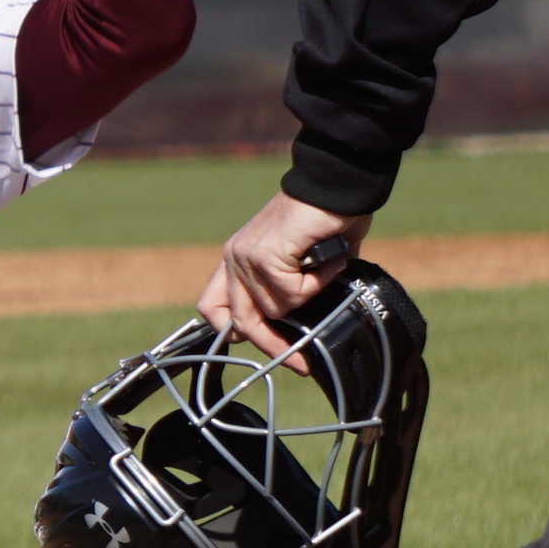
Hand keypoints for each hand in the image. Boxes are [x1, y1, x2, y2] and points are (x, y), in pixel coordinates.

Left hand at [197, 192, 375, 347]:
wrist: (336, 184)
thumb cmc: (325, 220)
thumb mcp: (301, 263)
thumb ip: (291, 289)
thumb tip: (300, 327)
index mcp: (237, 259)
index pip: (212, 308)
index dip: (233, 332)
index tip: (262, 344)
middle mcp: (234, 258)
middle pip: (241, 323)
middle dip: (273, 346)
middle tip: (299, 363)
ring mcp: (246, 257)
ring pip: (275, 310)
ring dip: (310, 296)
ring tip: (326, 266)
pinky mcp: (264, 255)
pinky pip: (293, 294)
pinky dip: (318, 283)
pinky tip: (329, 260)